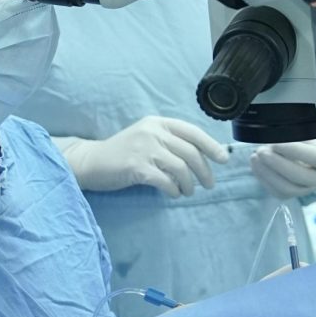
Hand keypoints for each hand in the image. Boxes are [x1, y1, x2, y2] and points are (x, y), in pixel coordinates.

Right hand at [59, 117, 228, 197]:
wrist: (92, 161)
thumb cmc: (122, 152)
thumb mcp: (146, 138)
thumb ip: (169, 142)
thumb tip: (202, 157)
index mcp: (157, 122)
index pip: (192, 131)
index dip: (211, 145)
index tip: (223, 159)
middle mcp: (152, 132)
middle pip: (190, 152)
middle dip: (204, 171)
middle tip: (209, 185)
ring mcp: (143, 148)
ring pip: (180, 168)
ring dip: (189, 184)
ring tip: (188, 192)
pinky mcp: (135, 166)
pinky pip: (165, 181)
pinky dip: (174, 190)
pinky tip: (174, 194)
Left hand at [250, 139, 315, 198]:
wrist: (304, 153)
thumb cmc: (304, 140)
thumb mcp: (304, 132)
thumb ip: (294, 133)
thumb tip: (276, 133)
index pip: (314, 157)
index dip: (294, 151)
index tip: (275, 143)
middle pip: (299, 176)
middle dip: (277, 164)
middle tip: (261, 151)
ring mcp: (306, 190)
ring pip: (287, 189)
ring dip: (267, 173)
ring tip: (255, 156)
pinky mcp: (292, 195)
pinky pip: (277, 192)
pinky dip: (263, 178)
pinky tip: (256, 165)